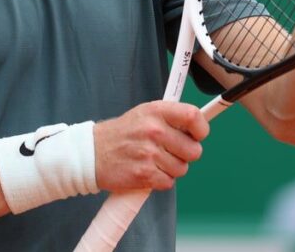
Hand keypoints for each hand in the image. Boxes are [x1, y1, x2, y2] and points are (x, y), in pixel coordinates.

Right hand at [93, 101, 208, 191]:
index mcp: (156, 111)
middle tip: (169, 151)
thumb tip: (197, 128)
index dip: (201, 129)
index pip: (193, 116)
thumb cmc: (122, 134)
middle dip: (185, 154)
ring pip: (182, 169)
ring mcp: (149, 153)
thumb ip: (170, 119)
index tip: (197, 135)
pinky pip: (168, 182)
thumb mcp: (145, 114)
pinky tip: (148, 171)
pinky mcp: (144, 174)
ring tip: (154, 161)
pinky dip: (160, 180)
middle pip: (193, 150)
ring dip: (171, 169)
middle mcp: (154, 130)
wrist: (92, 152)